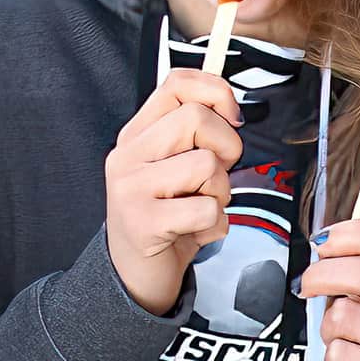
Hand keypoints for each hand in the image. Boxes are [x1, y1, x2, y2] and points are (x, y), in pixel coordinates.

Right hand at [105, 68, 242, 314]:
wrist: (132, 275)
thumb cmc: (164, 218)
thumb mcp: (172, 167)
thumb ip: (193, 136)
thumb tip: (232, 109)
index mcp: (136, 134)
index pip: (176, 84)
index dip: (216, 91)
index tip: (231, 117)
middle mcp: (127, 155)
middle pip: (196, 118)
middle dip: (226, 147)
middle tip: (217, 175)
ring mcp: (131, 188)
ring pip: (206, 164)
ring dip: (220, 192)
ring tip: (202, 207)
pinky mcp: (143, 223)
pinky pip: (206, 208)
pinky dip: (215, 224)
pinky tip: (198, 232)